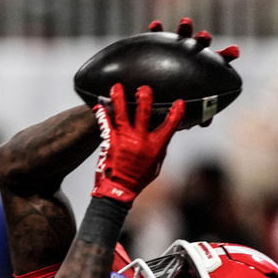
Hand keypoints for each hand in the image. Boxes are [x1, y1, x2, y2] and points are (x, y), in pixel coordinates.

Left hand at [91, 83, 183, 203]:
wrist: (118, 190)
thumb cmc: (138, 179)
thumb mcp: (155, 165)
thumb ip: (159, 148)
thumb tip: (163, 136)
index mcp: (155, 147)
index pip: (170, 126)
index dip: (176, 114)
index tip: (179, 102)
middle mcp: (141, 141)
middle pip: (145, 114)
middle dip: (145, 98)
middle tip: (144, 88)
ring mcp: (124, 140)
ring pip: (122, 114)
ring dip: (120, 99)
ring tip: (116, 87)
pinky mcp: (110, 142)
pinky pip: (105, 124)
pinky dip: (102, 114)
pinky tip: (98, 105)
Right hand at [149, 17, 239, 126]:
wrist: (139, 98)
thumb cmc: (162, 108)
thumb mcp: (180, 112)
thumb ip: (192, 114)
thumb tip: (206, 123)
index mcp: (197, 70)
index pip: (214, 61)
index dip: (225, 56)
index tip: (235, 51)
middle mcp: (186, 57)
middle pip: (198, 45)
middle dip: (202, 39)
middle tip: (204, 36)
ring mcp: (171, 51)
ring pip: (180, 37)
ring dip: (185, 29)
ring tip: (186, 23)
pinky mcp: (153, 48)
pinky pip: (154, 37)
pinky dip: (156, 30)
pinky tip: (154, 25)